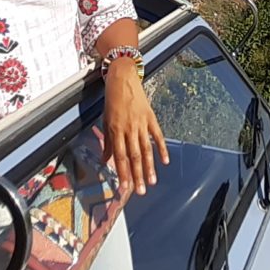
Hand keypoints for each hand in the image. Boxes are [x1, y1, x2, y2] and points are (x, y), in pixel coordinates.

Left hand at [102, 67, 168, 195]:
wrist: (123, 77)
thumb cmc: (112, 99)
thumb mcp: (105, 119)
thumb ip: (107, 141)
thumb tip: (105, 160)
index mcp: (115, 130)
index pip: (119, 156)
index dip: (123, 173)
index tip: (125, 187)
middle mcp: (129, 128)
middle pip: (134, 156)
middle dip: (137, 175)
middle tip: (140, 191)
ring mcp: (141, 123)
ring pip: (146, 149)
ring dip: (149, 167)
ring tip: (152, 181)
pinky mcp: (151, 117)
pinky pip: (157, 136)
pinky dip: (162, 148)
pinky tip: (165, 161)